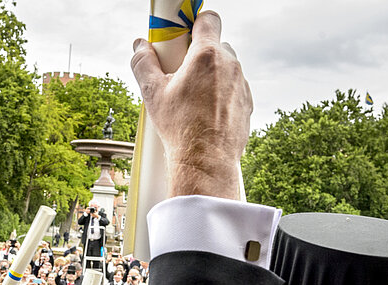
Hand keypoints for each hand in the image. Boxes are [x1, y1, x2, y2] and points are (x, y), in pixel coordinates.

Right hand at [130, 12, 250, 198]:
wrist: (206, 162)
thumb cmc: (180, 129)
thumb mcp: (153, 94)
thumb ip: (143, 63)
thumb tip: (139, 47)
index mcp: (207, 56)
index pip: (208, 19)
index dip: (195, 22)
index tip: (183, 34)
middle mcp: (230, 65)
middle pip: (216, 45)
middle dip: (199, 54)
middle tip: (181, 74)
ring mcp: (242, 84)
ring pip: (226, 68)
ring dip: (211, 76)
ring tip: (192, 99)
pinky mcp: (247, 103)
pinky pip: (234, 89)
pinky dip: (221, 95)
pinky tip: (205, 113)